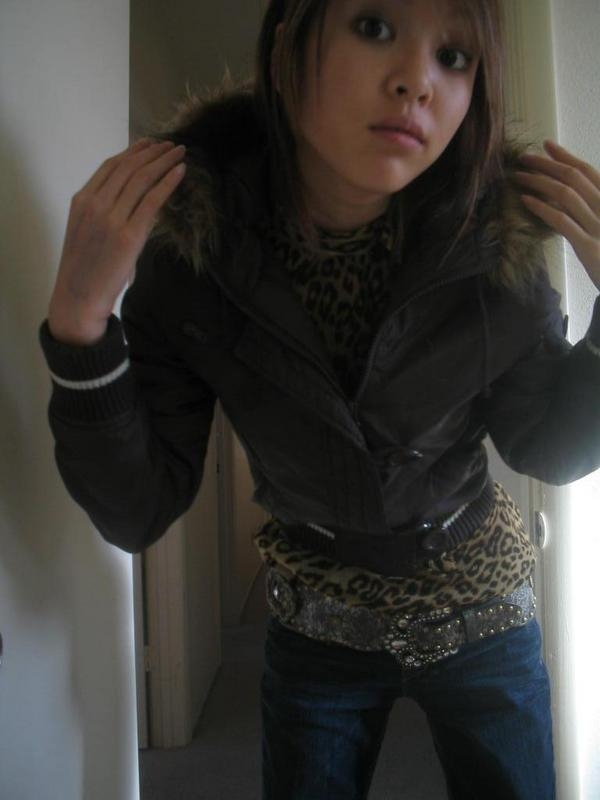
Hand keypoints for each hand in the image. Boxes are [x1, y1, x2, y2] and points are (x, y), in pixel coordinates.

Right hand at [48, 138, 186, 344]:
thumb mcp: (86, 232)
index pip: (110, 166)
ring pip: (141, 179)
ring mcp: (111, 218)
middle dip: (153, 152)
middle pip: (128, 167)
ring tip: (178, 153)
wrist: (79, 297)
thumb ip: (105, 212)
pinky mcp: (128, 235)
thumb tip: (133, 201)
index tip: (150, 144)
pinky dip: (168, 182)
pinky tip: (180, 172)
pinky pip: (152, 200)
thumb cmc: (85, 269)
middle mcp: (95, 204)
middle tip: (171, 144)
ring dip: (163, 161)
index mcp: (82, 200)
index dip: (133, 151)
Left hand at [514, 139, 599, 291]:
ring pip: (565, 194)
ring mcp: (598, 226)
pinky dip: (542, 208)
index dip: (566, 156)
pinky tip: (526, 201)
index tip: (546, 145)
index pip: (588, 172)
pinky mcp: (588, 246)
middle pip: (573, 178)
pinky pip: (562, 221)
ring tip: (518, 177)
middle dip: (546, 164)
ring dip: (538, 182)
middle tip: (523, 158)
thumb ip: (591, 209)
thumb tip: (567, 195)